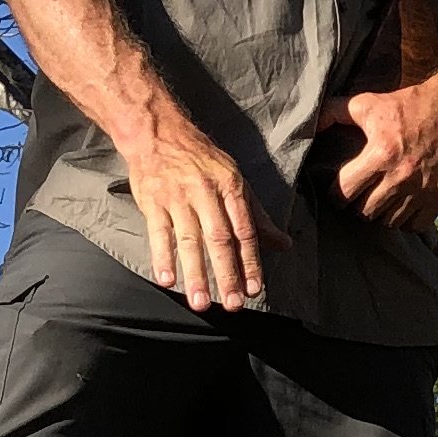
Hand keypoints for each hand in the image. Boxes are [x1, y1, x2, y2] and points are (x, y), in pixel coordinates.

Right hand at [129, 118, 286, 311]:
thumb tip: (285, 244)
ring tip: (200, 302)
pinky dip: (162, 258)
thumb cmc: (201, 159)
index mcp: (231, 187)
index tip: (254, 288)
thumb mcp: (235, 180)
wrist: (158, 132)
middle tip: (233, 304)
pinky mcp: (153, 202)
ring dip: (195, 274)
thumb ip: (257, 216)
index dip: (251, 261)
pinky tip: (167, 280)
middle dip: (227, 274)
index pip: (245, 230)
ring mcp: (177, 198)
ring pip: (189, 241)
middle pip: (219, 239)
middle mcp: (205, 193)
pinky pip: (158, 233)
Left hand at [324, 79, 437, 231]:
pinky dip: (406, 221)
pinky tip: (401, 207)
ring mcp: (422, 189)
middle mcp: (401, 176)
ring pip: (390, 221)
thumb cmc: (406, 106)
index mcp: (381, 153)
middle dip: (358, 206)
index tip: (339, 192)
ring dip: (381, 214)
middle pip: (366, 212)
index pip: (346, 191)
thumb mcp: (367, 103)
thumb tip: (311, 122)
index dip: (336, 195)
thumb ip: (335, 111)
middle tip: (359, 197)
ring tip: (380, 201)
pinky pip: (415, 225)